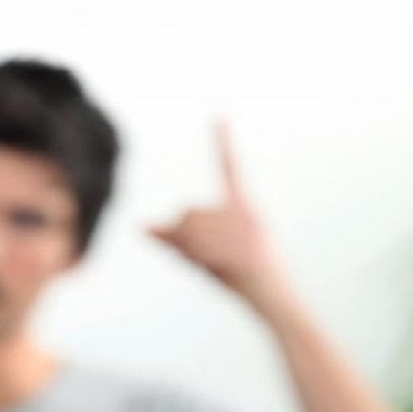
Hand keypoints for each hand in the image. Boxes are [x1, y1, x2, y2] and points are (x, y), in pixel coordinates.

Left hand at [149, 122, 294, 312]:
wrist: (273, 295)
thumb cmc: (239, 277)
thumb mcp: (209, 254)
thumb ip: (175, 238)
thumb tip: (139, 227)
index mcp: (244, 206)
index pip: (229, 167)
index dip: (222, 141)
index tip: (219, 116)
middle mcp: (241, 208)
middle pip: (186, 212)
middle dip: (186, 237)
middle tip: (212, 257)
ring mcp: (238, 223)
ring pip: (184, 227)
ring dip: (187, 248)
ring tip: (216, 263)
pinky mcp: (233, 240)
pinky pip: (192, 240)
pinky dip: (190, 252)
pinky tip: (215, 264)